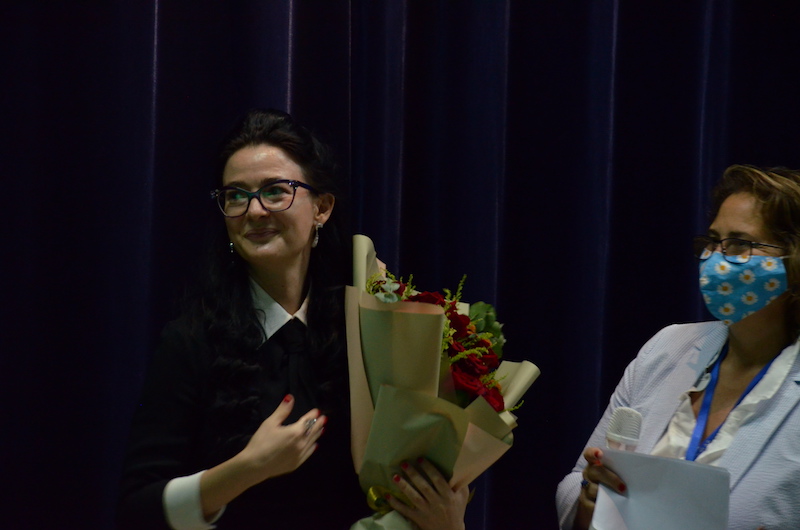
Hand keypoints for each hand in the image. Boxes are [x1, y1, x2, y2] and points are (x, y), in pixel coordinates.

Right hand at [199, 395, 324, 517]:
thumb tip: (290, 398)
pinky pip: (308, 453)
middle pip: (312, 431)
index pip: (307, 421)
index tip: (316, 411)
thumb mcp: (270, 423)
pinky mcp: (296, 464)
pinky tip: (314, 445)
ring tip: (321, 429)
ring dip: (317, 434)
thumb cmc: (261, 442)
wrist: (255, 466)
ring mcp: (300, 455)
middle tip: (324, 418)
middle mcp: (301, 443)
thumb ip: (282, 411)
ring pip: (312, 442)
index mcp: (296, 432)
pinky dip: (312, 447)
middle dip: (318, 424)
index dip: (312, 415)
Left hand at [386, 457, 467, 529]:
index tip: (420, 459)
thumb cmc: (457, 510)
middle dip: (413, 474)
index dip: (429, 469)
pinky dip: (396, 503)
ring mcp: (426, 511)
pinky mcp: (418, 519)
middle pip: (423, 486)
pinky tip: (387, 495)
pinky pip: (405, 510)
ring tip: (394, 476)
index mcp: (448, 495)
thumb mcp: (462, 496)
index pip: (437, 479)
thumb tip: (457, 466)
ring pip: (414, 497)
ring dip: (403, 486)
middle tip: (404, 463)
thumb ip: (460, 483)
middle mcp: (437, 502)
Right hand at [574, 447, 625, 529]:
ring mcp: (585, 488)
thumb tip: (645, 464)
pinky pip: (592, 504)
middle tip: (623, 488)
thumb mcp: (617, 474)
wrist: (600, 503)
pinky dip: (603, 506)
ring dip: (607, 494)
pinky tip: (612, 508)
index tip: (600, 454)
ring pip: (593, 489)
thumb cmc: (613, 484)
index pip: (589, 454)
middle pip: (594, 471)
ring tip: (621, 499)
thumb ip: (623, 468)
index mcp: (595, 463)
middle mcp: (589, 474)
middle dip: (610, 478)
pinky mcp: (586, 503)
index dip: (593, 453)